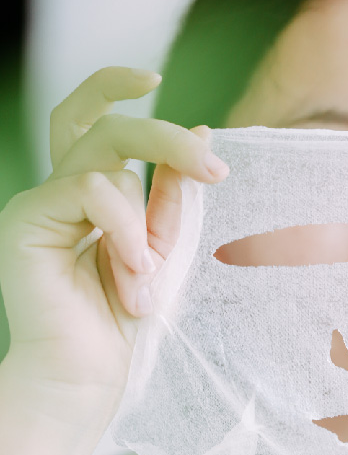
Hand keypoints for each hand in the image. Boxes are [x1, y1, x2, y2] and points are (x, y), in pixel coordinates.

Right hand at [0, 66, 228, 445]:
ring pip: (105, 156)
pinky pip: (92, 192)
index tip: (154, 76)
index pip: (86, 118)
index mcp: (84, 193)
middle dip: (165, 136)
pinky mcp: (25, 220)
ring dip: (145, 218)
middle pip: (103, 124)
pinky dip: (125, 230)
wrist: (83, 377)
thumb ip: (172, 193)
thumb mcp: (161, 245)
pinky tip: (131, 274)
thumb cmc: (120, 322)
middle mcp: (56, 191)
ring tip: (147, 276)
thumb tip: (203, 130)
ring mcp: (37, 203)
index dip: (110, 85)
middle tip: (215, 167)